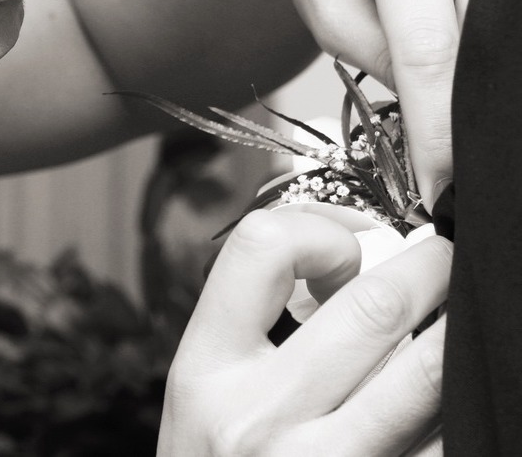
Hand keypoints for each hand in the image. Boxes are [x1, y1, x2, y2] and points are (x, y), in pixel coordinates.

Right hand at [158, 209, 450, 455]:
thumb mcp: (204, 393)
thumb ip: (253, 328)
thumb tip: (347, 259)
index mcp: (204, 370)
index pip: (259, 250)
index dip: (321, 229)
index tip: (350, 245)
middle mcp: (257, 417)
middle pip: (373, 305)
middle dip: (428, 267)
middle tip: (441, 260)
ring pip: (429, 370)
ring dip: (455, 331)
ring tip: (455, 316)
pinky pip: (443, 441)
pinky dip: (459, 408)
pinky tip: (446, 399)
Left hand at [252, 0, 500, 207]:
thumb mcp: (325, 6)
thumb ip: (384, 57)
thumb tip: (441, 122)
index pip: (431, 53)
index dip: (437, 133)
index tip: (436, 193)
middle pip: (492, 47)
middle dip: (480, 124)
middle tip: (465, 189)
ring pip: (515, 37)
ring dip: (499, 96)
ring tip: (478, 154)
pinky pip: (520, 17)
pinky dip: (506, 63)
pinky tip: (491, 101)